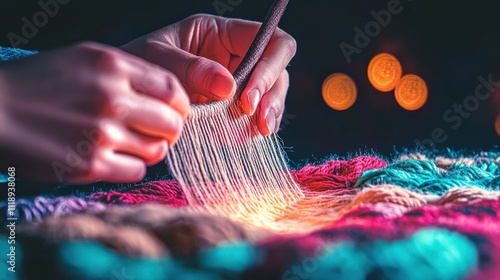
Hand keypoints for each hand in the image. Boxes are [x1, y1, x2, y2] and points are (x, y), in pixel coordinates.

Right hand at [0, 42, 188, 182]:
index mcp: (112, 65)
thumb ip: (127, 72)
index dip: (181, 104)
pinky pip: (137, 171)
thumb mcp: (84, 59)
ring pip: (158, 150)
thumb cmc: (38, 83)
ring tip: (132, 144)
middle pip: (172, 123)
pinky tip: (115, 158)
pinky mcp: (90, 164)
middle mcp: (112, 98)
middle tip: (158, 132)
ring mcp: (102, 133)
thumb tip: (167, 95)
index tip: (176, 112)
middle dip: (171, 130)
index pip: (173, 89)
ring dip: (152, 149)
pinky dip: (132, 166)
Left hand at [121, 13, 296, 135]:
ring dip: (268, 115)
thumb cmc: (135, 63)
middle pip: (278, 71)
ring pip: (270, 96)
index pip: (271, 41)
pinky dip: (252, 129)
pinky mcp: (229, 107)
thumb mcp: (157, 58)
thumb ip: (191, 69)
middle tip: (257, 121)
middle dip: (271, 96)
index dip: (270, 67)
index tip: (249, 97)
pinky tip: (242, 137)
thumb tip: (229, 87)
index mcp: (223, 34)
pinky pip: (253, 117)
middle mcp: (235, 57)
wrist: (121, 91)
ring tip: (256, 131)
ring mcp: (235, 83)